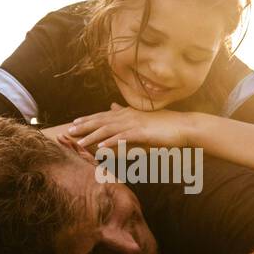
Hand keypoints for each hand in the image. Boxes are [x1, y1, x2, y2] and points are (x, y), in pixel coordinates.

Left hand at [67, 103, 194, 151]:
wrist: (184, 126)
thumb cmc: (165, 124)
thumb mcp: (143, 117)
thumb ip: (126, 112)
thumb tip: (112, 106)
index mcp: (128, 113)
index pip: (103, 116)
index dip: (88, 120)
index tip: (74, 124)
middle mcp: (128, 116)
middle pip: (101, 121)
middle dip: (84, 127)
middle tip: (69, 133)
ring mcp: (135, 123)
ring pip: (109, 130)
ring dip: (93, 136)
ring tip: (80, 143)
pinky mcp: (143, 133)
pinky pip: (123, 138)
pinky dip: (111, 142)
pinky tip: (101, 148)